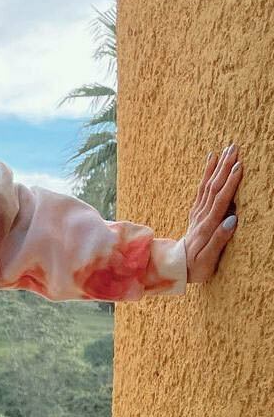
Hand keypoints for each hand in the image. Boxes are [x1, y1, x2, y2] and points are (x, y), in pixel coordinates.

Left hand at [185, 143, 240, 283]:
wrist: (178, 268)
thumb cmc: (197, 266)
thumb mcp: (208, 258)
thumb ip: (220, 239)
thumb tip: (232, 220)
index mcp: (207, 226)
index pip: (220, 201)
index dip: (230, 183)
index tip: (238, 167)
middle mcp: (201, 216)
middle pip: (214, 188)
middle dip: (225, 168)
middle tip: (234, 148)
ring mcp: (197, 212)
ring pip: (208, 185)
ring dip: (217, 167)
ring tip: (226, 150)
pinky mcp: (196, 212)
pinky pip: (202, 189)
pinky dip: (207, 174)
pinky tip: (211, 161)